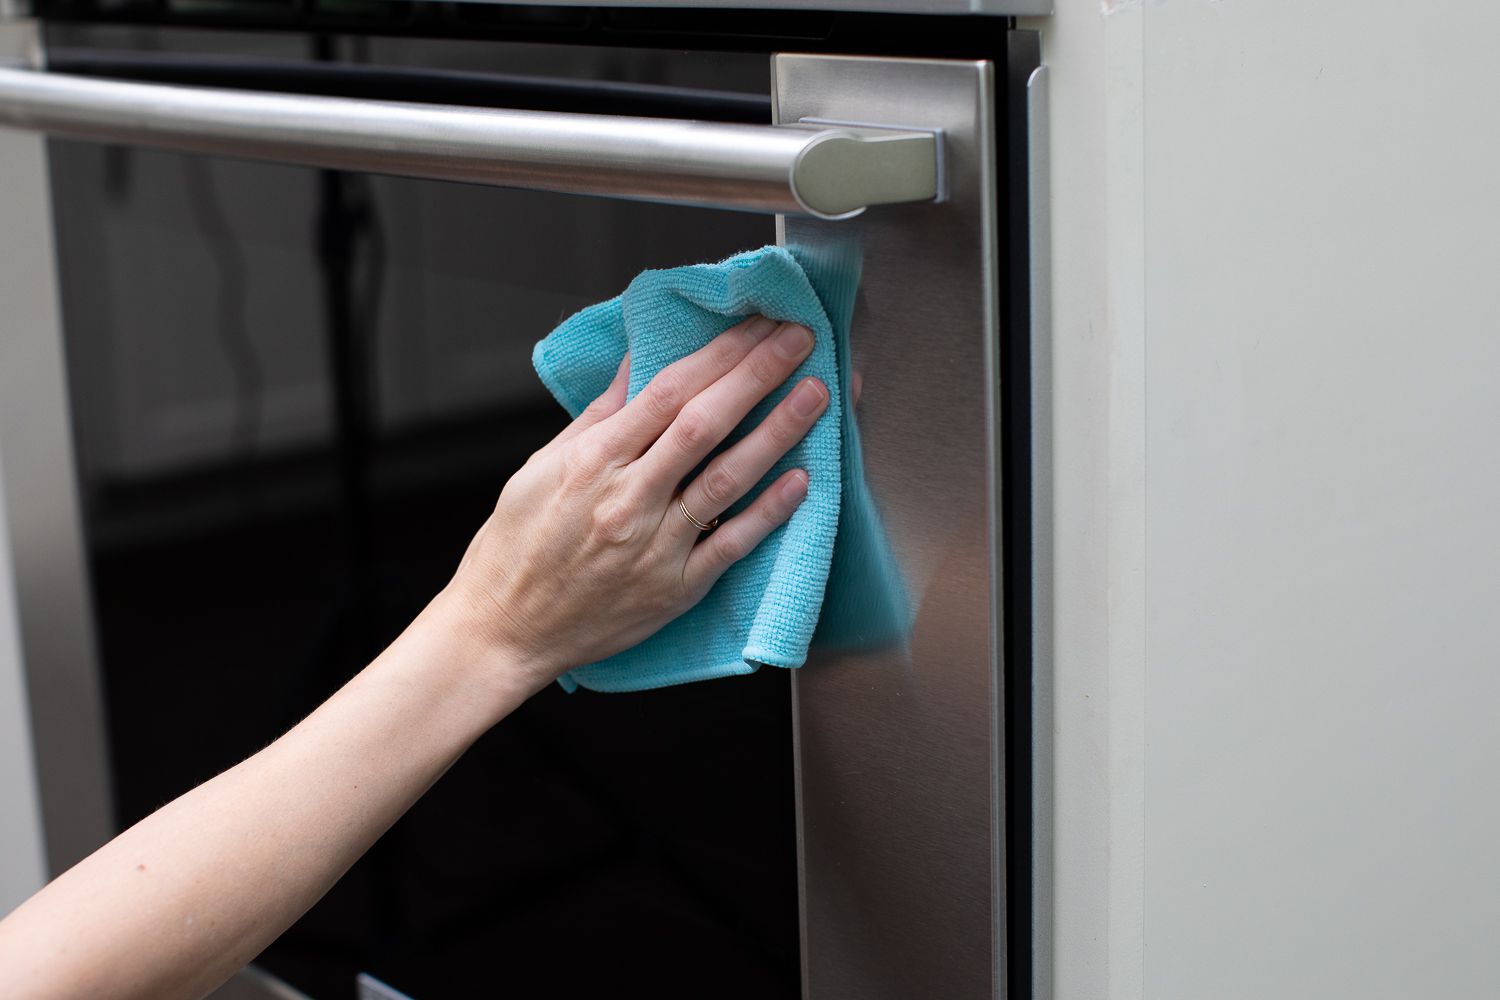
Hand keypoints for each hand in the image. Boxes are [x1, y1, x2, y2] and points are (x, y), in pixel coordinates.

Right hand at [447, 315, 828, 691]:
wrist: (504, 630)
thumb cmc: (516, 547)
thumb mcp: (542, 466)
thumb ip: (598, 415)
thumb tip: (636, 362)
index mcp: (592, 461)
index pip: (668, 391)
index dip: (719, 352)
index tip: (756, 324)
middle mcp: (626, 499)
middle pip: (704, 424)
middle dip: (757, 375)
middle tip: (799, 338)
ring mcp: (654, 547)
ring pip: (726, 480)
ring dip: (776, 432)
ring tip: (815, 395)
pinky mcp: (673, 590)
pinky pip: (730, 546)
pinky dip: (767, 513)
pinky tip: (801, 481)